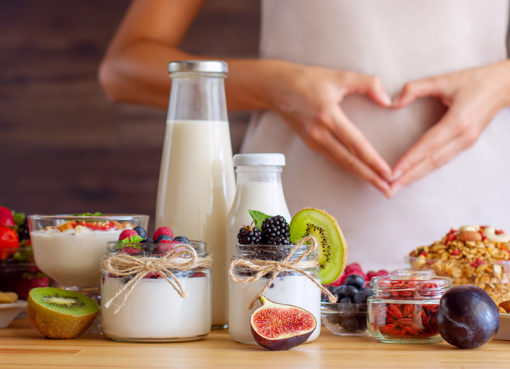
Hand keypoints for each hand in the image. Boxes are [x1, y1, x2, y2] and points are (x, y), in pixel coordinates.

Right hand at [264, 61, 392, 195]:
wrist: (276, 87)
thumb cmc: (308, 79)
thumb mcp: (340, 76)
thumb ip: (367, 84)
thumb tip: (388, 101)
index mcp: (328, 116)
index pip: (356, 144)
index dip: (373, 161)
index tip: (388, 172)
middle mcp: (319, 133)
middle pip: (349, 161)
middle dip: (370, 176)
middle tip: (388, 189)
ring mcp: (313, 140)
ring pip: (341, 163)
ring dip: (360, 175)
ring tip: (377, 185)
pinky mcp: (310, 143)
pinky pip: (332, 159)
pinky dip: (348, 168)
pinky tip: (359, 173)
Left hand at [390, 61, 509, 195]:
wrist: (504, 85)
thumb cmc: (475, 81)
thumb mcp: (443, 79)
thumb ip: (415, 88)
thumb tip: (393, 102)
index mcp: (458, 121)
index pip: (428, 146)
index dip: (409, 160)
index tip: (393, 172)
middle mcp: (463, 137)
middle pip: (431, 162)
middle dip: (408, 177)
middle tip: (389, 189)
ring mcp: (466, 143)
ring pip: (436, 165)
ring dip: (415, 177)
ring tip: (397, 188)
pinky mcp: (466, 144)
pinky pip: (442, 161)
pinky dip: (426, 171)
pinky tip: (413, 177)